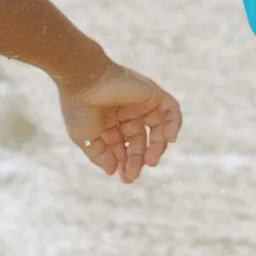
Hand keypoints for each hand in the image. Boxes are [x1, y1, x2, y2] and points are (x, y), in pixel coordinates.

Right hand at [58, 61, 181, 182]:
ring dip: (157, 147)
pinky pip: (171, 110)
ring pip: (158, 129)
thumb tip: (112, 171)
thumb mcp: (86, 138)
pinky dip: (175, 124)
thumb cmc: (80, 107)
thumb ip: (100, 155)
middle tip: (133, 175)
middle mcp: (126, 113)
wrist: (83, 79)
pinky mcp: (152, 93)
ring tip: (150, 162)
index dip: (125, 163)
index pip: (124, 147)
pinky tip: (169, 140)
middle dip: (138, 160)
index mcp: (109, 122)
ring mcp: (141, 103)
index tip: (123, 177)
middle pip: (140, 141)